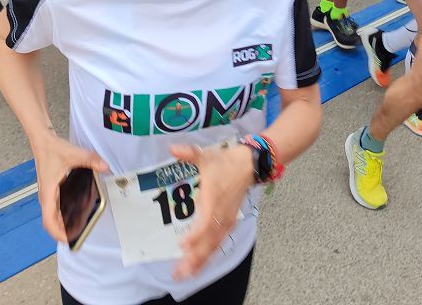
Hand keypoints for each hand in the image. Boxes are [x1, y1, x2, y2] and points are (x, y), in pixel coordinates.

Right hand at [32, 133, 108, 243]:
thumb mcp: (74, 154)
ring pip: (53, 215)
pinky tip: (76, 211)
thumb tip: (105, 167)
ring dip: (63, 223)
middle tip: (79, 235)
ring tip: (79, 226)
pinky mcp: (51, 190)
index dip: (57, 232)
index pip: (48, 220)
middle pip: (51, 222)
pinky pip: (56, 207)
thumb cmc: (53, 149)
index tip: (68, 239)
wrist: (43, 142)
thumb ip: (91, 160)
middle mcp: (46, 196)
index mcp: (48, 192)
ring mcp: (48, 194)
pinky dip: (63, 214)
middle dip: (62, 231)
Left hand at [169, 143, 253, 279]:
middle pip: (209, 241)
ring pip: (214, 245)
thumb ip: (188, 154)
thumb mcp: (205, 156)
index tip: (182, 245)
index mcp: (214, 199)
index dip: (195, 235)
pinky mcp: (229, 222)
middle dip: (194, 258)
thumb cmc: (226, 162)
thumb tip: (172, 148)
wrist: (249, 164)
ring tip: (186, 274)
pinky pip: (219, 243)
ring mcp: (227, 220)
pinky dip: (209, 255)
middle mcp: (221, 214)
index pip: (206, 222)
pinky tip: (200, 265)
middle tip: (179, 272)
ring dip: (200, 261)